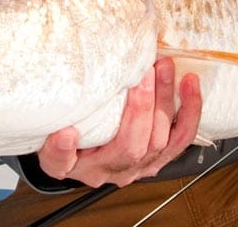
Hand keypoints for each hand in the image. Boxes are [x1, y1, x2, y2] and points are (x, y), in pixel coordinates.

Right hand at [37, 58, 201, 187]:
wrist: (87, 150)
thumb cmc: (70, 141)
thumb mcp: (48, 148)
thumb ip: (54, 149)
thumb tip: (65, 134)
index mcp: (91, 168)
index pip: (85, 163)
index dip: (73, 150)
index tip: (68, 132)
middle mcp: (121, 169)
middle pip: (137, 146)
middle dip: (142, 107)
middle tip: (142, 70)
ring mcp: (145, 163)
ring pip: (163, 138)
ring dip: (166, 100)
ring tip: (164, 68)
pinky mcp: (162, 151)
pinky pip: (182, 135)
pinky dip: (189, 109)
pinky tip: (190, 84)